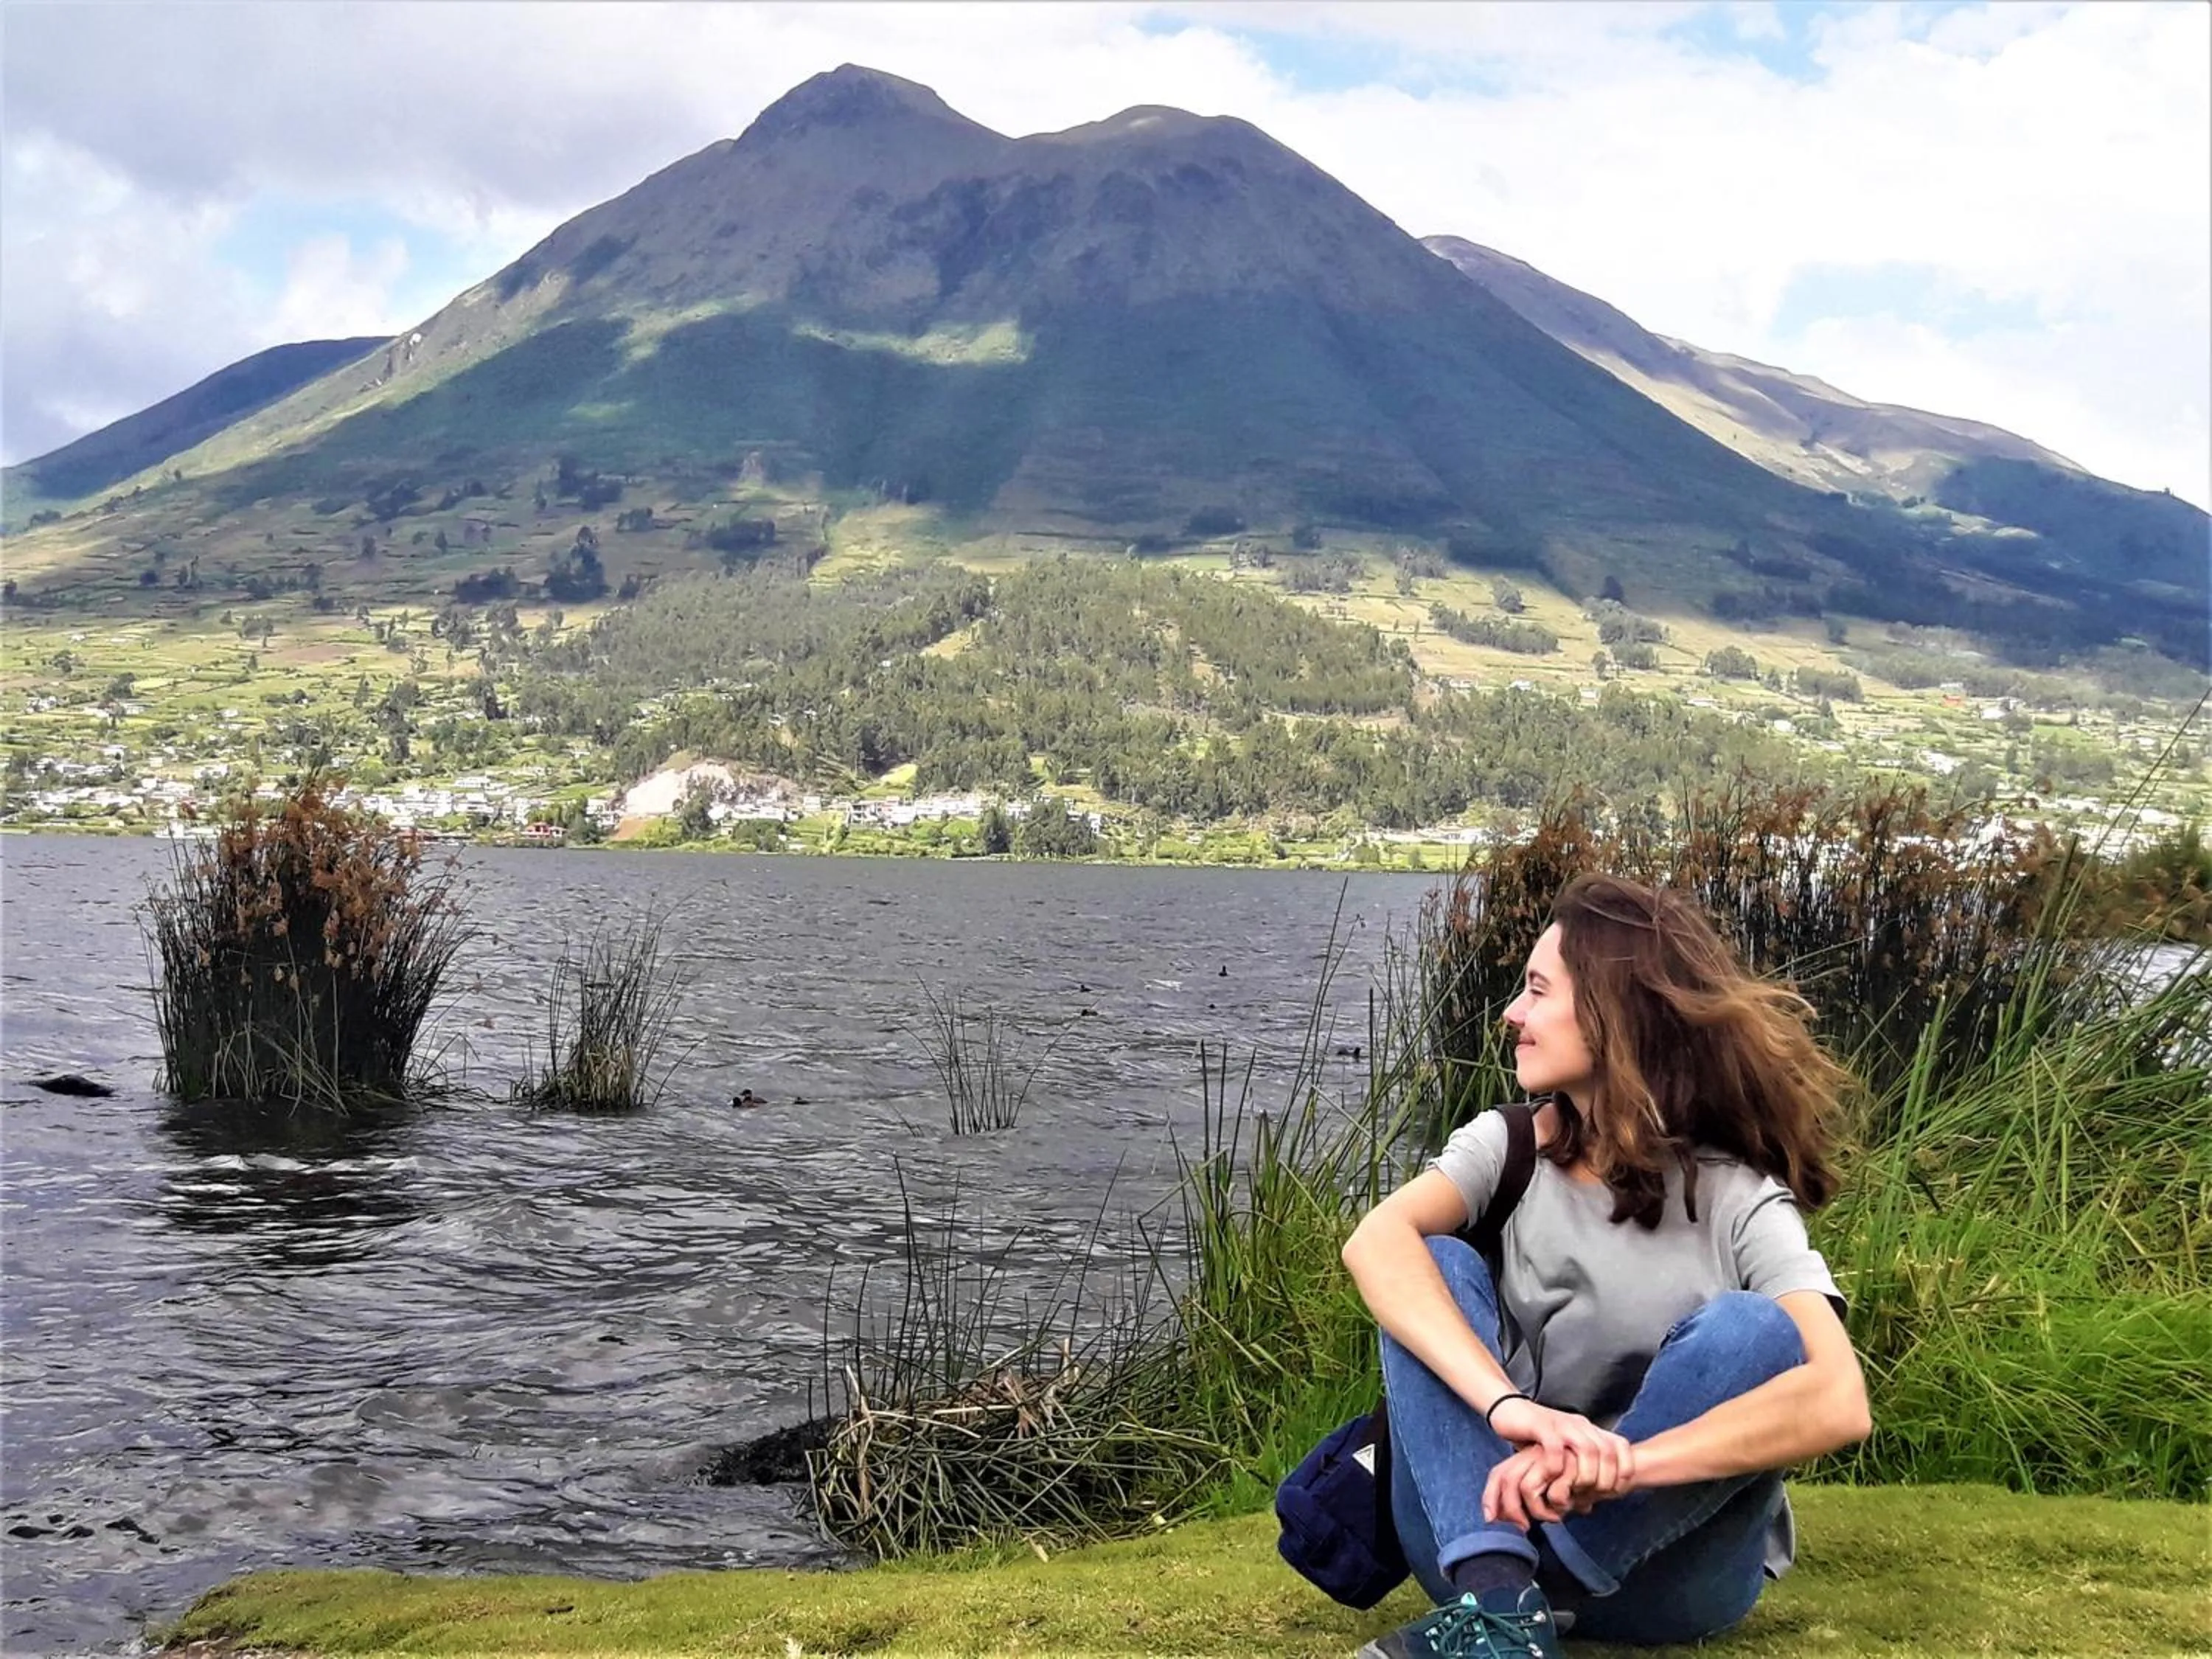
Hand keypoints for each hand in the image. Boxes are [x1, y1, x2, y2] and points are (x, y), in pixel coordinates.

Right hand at [1483, 1397, 1634, 1516]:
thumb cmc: (1536, 1437)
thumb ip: (1577, 1471)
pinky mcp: (1540, 1427)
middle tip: (1598, 1495)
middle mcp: (1579, 1425)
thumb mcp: (1564, 1452)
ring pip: (1587, 1449)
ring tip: (1578, 1489)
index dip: (1625, 1468)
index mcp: (1588, 1430)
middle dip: (1607, 1477)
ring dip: (1586, 1473)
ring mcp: (1561, 1425)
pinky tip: (1554, 1475)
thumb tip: (1589, 1505)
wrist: (1509, 1409)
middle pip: (1607, 1450)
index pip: (1620, 1445)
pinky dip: (1558, 1465)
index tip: (1618, 1490)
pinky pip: (1555, 1446)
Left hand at [1485, 1444, 1577, 1527]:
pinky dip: (1557, 1507)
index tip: (1491, 1519)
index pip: (1498, 1475)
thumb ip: (1539, 1501)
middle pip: (1504, 1479)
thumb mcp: (1559, 1490)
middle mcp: (1534, 1455)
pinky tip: (1570, 1508)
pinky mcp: (1568, 1463)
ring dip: (1535, 1511)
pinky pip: (1553, 1492)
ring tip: (1553, 1517)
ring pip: (1525, 1487)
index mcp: (1527, 1458)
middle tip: (1522, 1527)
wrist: (1618, 1460)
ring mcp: (1550, 1457)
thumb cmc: (1585, 1478)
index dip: (1490, 1497)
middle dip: (1508, 1509)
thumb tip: (1519, 1523)